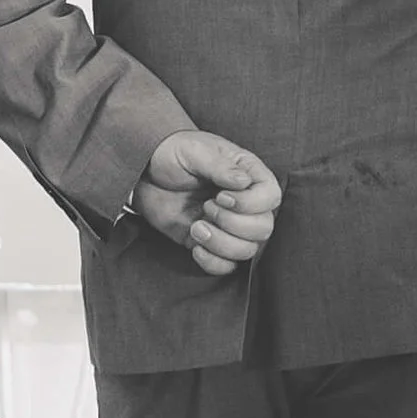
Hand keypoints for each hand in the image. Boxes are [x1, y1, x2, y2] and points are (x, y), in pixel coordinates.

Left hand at [135, 132, 281, 277]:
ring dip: (221, 244)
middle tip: (206, 207)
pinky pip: (226, 266)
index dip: (251, 203)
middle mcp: (245, 203)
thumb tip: (244, 182)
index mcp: (248, 176)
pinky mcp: (211, 243)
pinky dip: (212, 262)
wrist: (145, 171)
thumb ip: (220, 166)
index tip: (221, 196)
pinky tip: (195, 246)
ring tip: (197, 226)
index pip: (271, 197)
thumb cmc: (173, 153)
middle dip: (233, 224)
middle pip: (263, 228)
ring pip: (247, 250)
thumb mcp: (195, 151)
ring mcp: (229, 226)